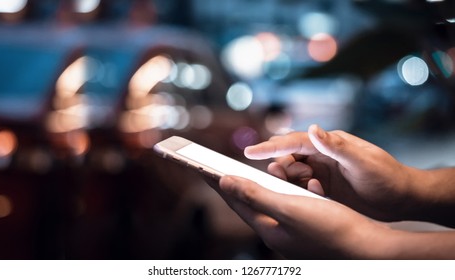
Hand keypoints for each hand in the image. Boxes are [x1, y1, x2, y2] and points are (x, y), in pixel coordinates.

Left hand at [217, 175, 454, 258]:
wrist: (369, 245)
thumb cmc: (331, 227)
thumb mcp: (289, 208)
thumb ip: (255, 195)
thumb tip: (224, 181)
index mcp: (269, 230)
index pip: (236, 203)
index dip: (219, 183)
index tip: (202, 168)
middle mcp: (277, 233)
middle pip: (248, 204)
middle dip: (233, 185)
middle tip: (216, 168)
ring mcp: (292, 232)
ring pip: (266, 204)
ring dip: (254, 187)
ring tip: (241, 173)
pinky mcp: (306, 227)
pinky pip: (285, 205)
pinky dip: (279, 191)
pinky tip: (280, 182)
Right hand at [245, 124, 413, 220]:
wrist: (402, 198)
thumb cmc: (386, 176)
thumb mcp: (362, 161)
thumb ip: (336, 146)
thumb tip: (313, 128)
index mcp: (329, 144)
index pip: (294, 142)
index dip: (271, 146)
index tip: (250, 151)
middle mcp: (322, 155)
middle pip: (289, 157)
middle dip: (281, 165)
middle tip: (285, 176)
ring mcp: (323, 171)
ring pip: (293, 173)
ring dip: (292, 180)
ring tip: (310, 186)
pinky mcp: (324, 187)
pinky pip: (302, 187)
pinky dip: (302, 191)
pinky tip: (317, 195)